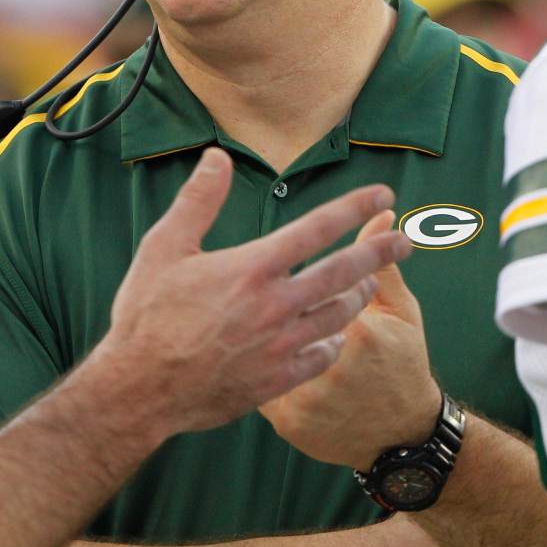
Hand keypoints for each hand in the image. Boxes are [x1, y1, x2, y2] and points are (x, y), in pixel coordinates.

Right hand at [90, 148, 410, 437]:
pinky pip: (322, 356)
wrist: (141, 388)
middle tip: (405, 240)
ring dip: (359, 295)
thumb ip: (198, 200)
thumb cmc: (147, 315)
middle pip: (344, 272)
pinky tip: (335, 334)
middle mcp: (276, 305)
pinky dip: (335, 340)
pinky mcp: (277, 380)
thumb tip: (218, 158)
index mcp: (253, 267)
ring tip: (369, 283)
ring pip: (338, 315)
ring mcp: (280, 345)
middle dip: (380, 252)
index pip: (316, 228)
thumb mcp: (165, 246)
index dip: (354, 208)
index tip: (382, 194)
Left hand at [259, 209, 442, 469]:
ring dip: (254, 334)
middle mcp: (322, 362)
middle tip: (262, 296)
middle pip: (271, 315)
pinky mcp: (286, 419)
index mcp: (349, 327)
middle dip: (259, 302)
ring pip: (258, 350)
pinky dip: (253, 367)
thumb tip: (381, 212)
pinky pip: (254, 382)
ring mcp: (302, 394)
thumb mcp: (399, 311)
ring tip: (260, 327)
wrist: (400, 437)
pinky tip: (257, 359)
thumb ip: (382, 261)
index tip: (282, 273)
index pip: (303, 280)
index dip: (285, 275)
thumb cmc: (403, 364)